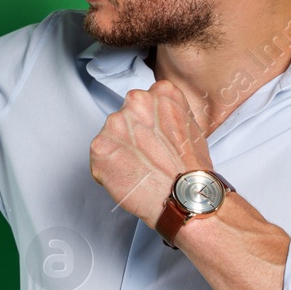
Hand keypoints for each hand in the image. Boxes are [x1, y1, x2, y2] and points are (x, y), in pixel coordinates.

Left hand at [88, 80, 213, 225]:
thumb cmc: (190, 169)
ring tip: (139, 169)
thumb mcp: (192, 127)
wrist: (184, 196)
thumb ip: (168, 115)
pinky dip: (108, 170)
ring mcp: (115, 123)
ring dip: (118, 152)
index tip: (152, 138)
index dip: (146, 125)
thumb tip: (158, 118)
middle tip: (146, 157)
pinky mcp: (99, 146)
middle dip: (130, 137)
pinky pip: (98, 158)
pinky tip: (128, 178)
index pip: (142, 102)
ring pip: (110, 137)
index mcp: (161, 93)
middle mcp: (136, 101)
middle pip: (124, 118)